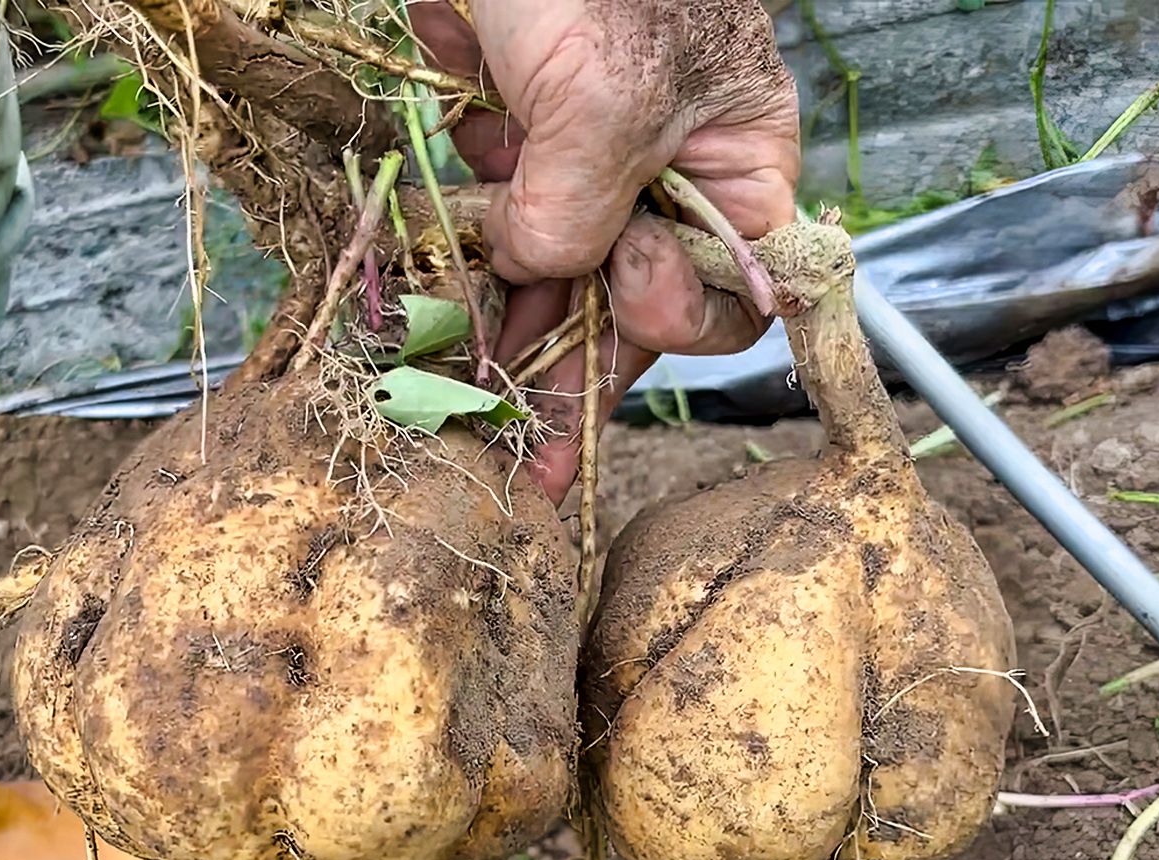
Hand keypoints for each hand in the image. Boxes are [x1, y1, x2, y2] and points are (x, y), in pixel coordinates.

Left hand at [411, 0, 800, 500]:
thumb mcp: (604, 98)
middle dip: (567, 376)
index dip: (677, 314)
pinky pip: (485, 224)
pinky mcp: (504, 135)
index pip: (735, 284)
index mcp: (732, 158)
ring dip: (501, 341)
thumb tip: (537, 273)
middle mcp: (660, 168)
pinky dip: (455, 268)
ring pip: (546, 275)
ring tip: (456, 413)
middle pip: (624, 302)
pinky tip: (424, 317)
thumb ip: (581, 211)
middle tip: (516, 461)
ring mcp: (577, 153)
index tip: (623, 296)